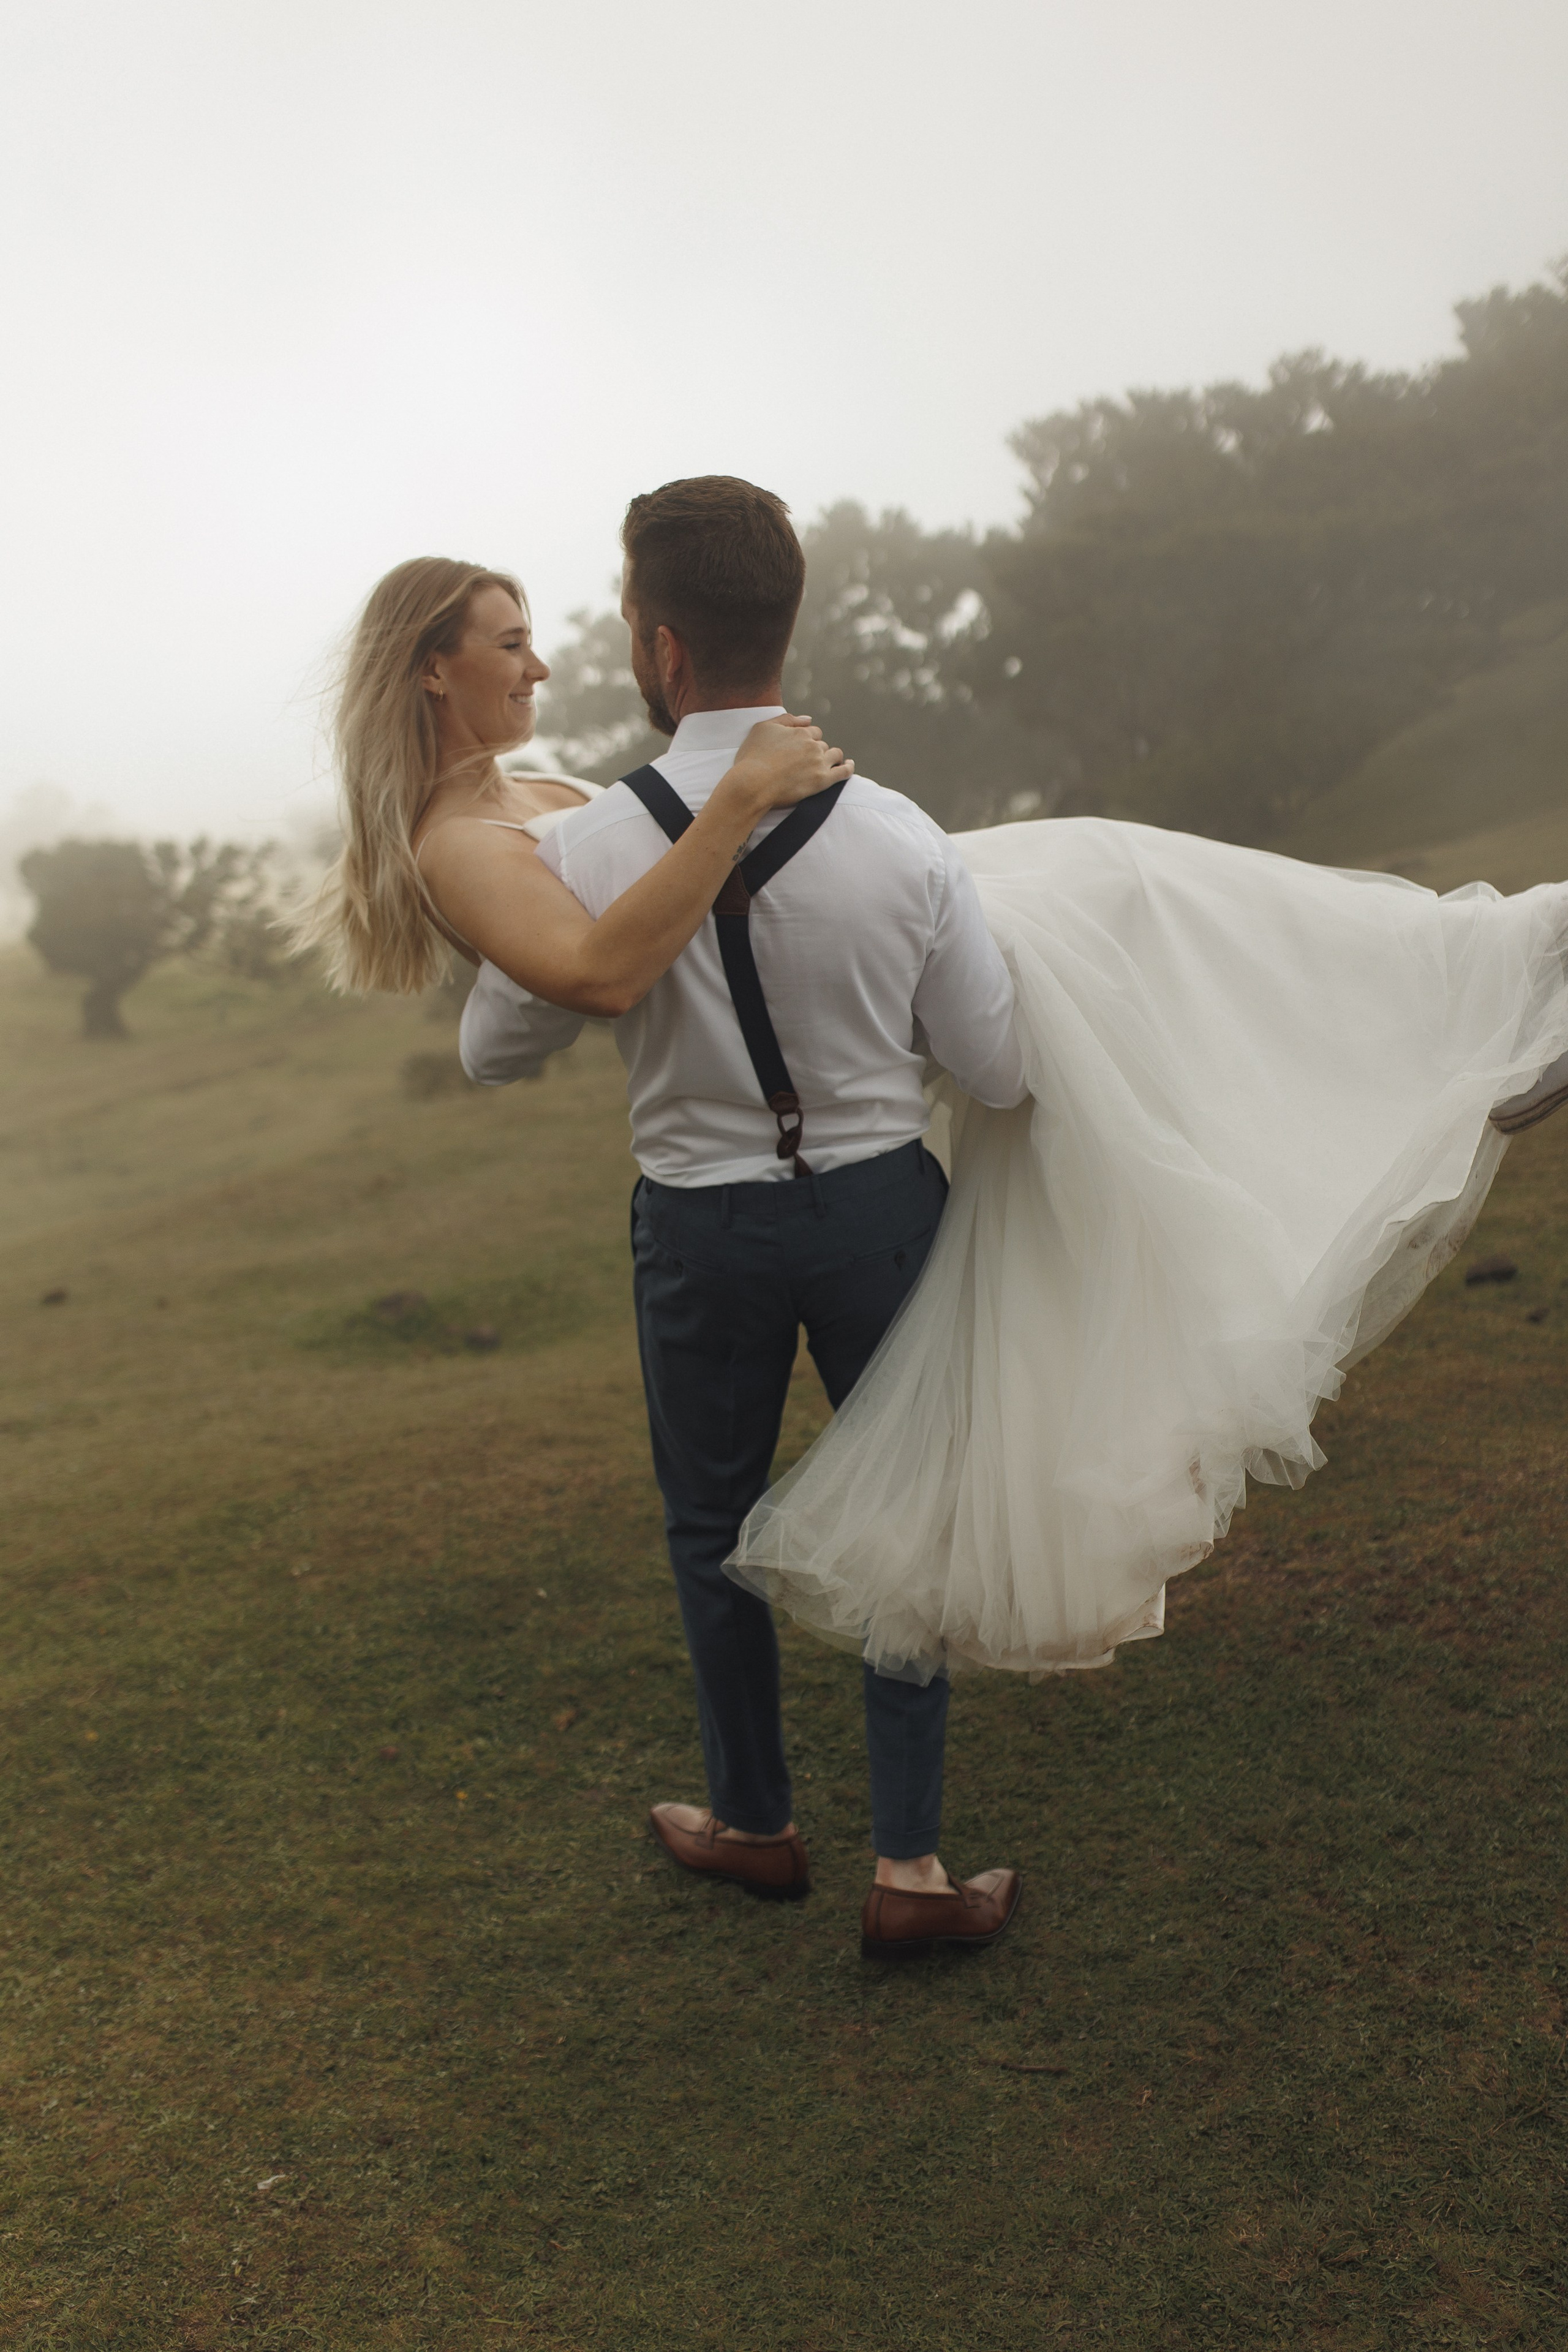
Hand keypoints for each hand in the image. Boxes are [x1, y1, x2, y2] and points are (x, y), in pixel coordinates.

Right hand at [722, 715, 853, 814]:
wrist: (752, 784)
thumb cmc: (753, 757)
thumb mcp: (763, 728)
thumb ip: (787, 719)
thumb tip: (808, 719)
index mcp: (800, 732)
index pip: (812, 731)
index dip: (807, 739)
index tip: (800, 749)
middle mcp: (812, 745)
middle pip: (822, 744)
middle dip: (816, 750)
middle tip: (805, 761)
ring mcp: (819, 763)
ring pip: (835, 755)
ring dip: (832, 757)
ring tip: (828, 763)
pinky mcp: (822, 781)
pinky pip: (844, 772)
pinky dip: (848, 767)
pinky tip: (849, 765)